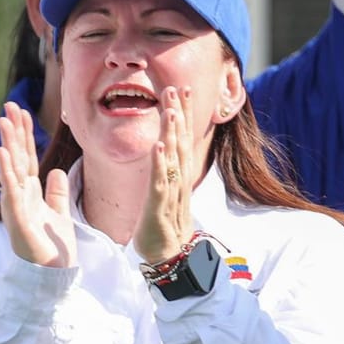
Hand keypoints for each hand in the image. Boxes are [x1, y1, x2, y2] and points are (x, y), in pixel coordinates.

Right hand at [0, 103, 75, 267]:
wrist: (52, 275)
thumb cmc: (53, 248)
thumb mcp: (59, 213)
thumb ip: (56, 193)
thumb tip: (55, 171)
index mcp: (31, 193)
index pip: (27, 157)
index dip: (25, 135)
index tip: (23, 111)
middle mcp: (20, 196)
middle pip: (18, 157)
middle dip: (14, 131)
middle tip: (10, 104)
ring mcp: (17, 206)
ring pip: (12, 169)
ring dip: (8, 144)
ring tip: (3, 121)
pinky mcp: (18, 218)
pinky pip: (12, 191)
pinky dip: (8, 172)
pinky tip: (4, 153)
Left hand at [135, 87, 198, 265]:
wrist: (168, 254)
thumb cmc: (165, 223)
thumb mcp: (168, 190)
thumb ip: (169, 169)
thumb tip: (167, 148)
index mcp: (180, 173)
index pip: (183, 137)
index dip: (183, 113)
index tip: (182, 89)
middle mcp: (179, 178)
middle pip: (181, 140)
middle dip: (179, 113)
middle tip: (177, 88)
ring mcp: (171, 191)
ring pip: (173, 156)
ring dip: (172, 131)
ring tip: (171, 109)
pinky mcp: (159, 205)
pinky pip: (160, 181)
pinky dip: (160, 163)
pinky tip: (159, 146)